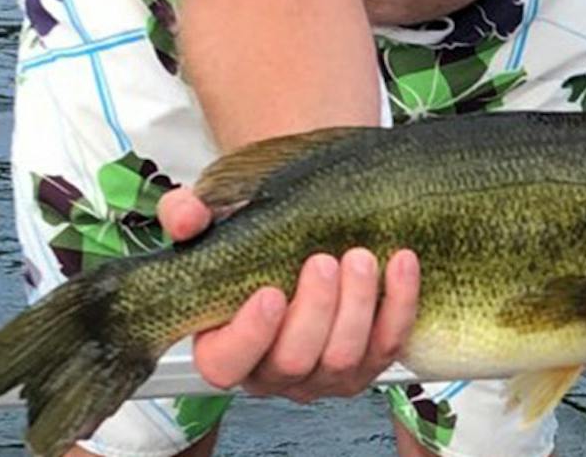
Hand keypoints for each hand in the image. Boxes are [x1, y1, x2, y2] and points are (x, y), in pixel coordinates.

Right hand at [157, 185, 421, 400]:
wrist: (307, 223)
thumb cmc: (254, 231)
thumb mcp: (213, 220)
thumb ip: (186, 215)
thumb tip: (184, 218)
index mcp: (225, 347)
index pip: (227, 364)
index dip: (249, 335)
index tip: (270, 292)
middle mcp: (275, 371)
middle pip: (294, 362)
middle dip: (314, 311)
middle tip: (323, 260)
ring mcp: (325, 372)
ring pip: (343, 359)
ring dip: (357, 306)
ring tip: (361, 257)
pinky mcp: (371, 358)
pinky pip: (390, 343)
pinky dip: (400, 303)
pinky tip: (401, 261)